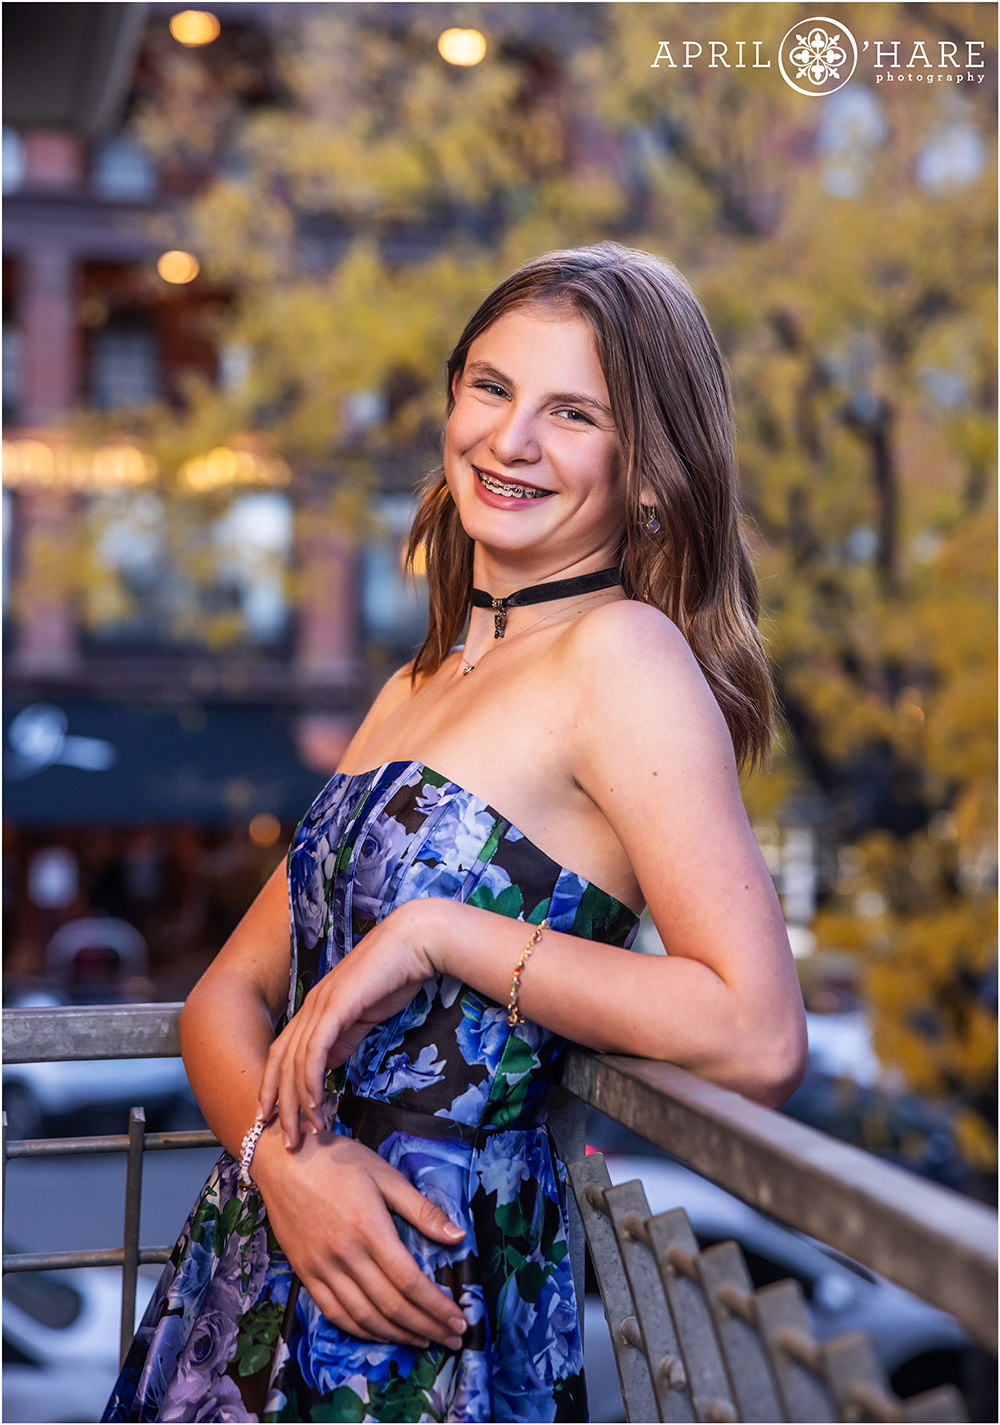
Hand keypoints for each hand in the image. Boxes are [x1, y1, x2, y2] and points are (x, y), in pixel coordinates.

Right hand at [251, 1121, 467, 1347]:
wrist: (283, 1160)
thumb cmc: (338, 1160)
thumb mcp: (385, 1175)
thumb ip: (422, 1210)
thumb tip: (458, 1237)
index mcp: (370, 1228)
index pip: (410, 1281)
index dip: (437, 1307)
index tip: (459, 1321)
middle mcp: (345, 1254)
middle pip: (391, 1305)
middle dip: (426, 1326)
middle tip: (451, 1339)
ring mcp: (321, 1267)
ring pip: (363, 1316)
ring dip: (396, 1335)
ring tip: (422, 1340)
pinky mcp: (304, 1273)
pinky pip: (334, 1313)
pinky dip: (360, 1330)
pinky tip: (379, 1333)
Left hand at [258, 899, 437, 1146]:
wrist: (415, 943)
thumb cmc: (397, 976)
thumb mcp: (364, 1016)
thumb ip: (344, 1039)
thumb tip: (329, 1067)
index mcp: (315, 1008)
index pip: (282, 1054)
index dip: (273, 1087)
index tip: (273, 1121)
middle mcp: (310, 1006)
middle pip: (280, 1063)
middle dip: (279, 1105)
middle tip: (285, 1142)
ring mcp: (320, 1005)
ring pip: (295, 1063)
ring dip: (299, 1103)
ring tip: (307, 1133)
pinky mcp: (336, 1007)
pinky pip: (316, 1052)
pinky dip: (313, 1081)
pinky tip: (317, 1105)